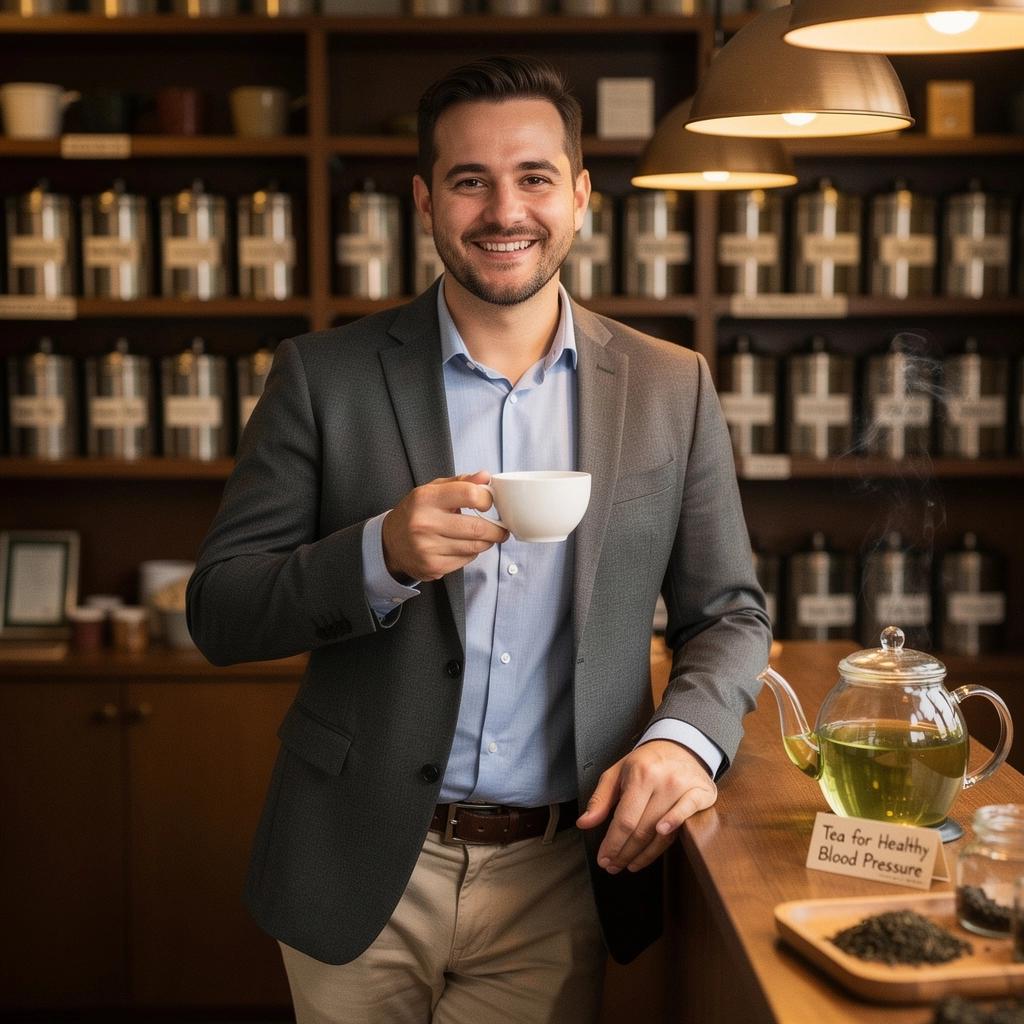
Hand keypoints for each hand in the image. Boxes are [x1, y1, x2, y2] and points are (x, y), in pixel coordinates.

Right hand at [381, 470, 508, 582]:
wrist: (391, 542)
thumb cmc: (416, 513)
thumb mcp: (433, 490)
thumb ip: (461, 482)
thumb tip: (485, 476)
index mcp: (425, 499)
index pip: (469, 494)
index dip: (486, 498)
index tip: (488, 502)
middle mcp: (424, 523)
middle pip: (477, 527)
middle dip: (496, 529)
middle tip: (501, 528)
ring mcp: (428, 548)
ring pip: (475, 546)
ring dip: (486, 542)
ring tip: (487, 536)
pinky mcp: (433, 566)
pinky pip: (466, 560)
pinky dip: (472, 553)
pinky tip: (465, 546)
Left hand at [576, 740, 716, 873]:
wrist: (681, 745)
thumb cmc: (645, 763)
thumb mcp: (617, 773)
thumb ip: (600, 799)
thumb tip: (584, 823)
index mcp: (641, 774)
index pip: (624, 819)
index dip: (613, 844)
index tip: (603, 859)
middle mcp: (664, 781)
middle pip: (642, 829)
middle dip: (624, 853)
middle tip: (613, 866)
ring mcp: (684, 788)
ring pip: (662, 832)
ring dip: (644, 854)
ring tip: (629, 865)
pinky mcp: (701, 794)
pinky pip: (686, 819)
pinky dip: (673, 832)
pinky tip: (657, 846)